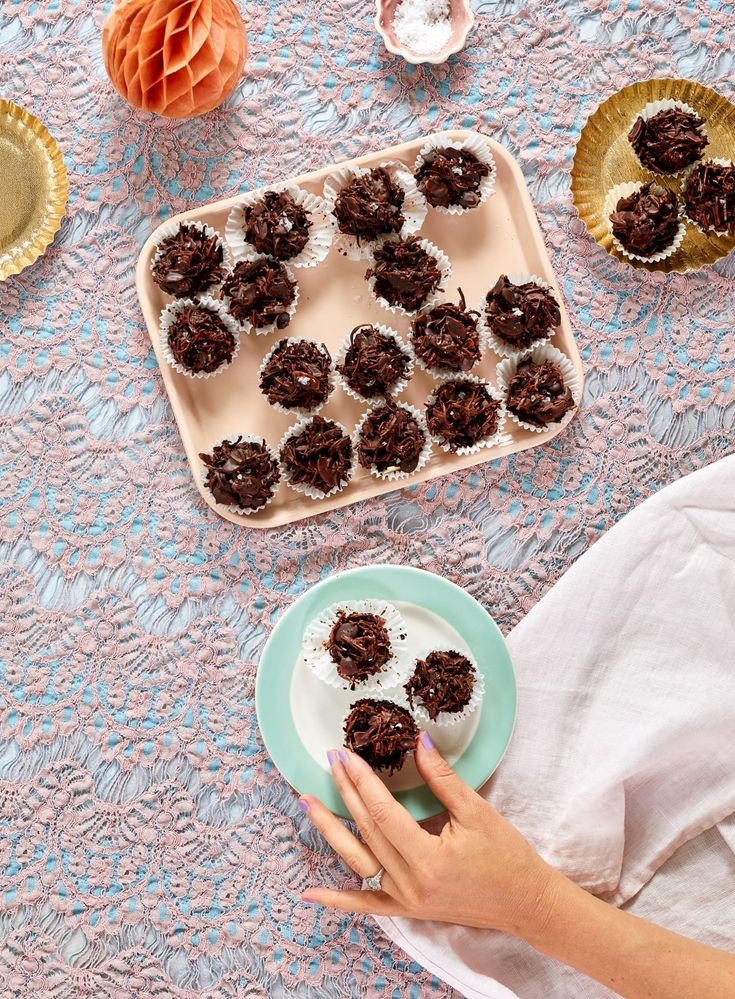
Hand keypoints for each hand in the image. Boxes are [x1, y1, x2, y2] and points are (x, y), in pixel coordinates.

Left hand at [300, 731, 566, 938]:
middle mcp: (410, 883)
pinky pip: (366, 903)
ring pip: (358, 860)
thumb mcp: (477, 812)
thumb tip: (418, 740)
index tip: (347, 754)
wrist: (527, 903)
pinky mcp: (408, 909)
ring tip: (306, 803)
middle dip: (345, 791)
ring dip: (330, 830)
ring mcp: (406, 900)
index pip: (383, 812)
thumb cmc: (508, 856)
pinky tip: (310, 894)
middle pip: (367, 830)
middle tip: (330, 760)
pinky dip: (338, 900)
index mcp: (428, 859)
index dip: (362, 781)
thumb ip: (443, 778)